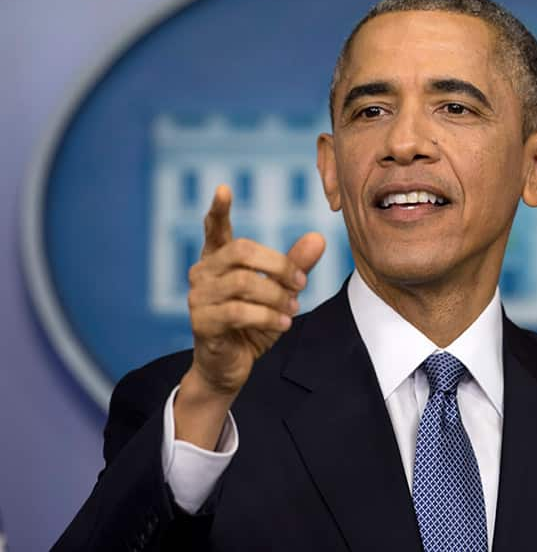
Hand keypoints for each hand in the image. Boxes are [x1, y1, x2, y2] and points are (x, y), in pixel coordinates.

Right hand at [175, 184, 324, 447]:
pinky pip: (239, 312)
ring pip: (244, 284)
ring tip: (292, 309)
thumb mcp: (279, 292)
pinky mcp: (201, 322)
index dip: (218, 210)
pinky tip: (283, 323)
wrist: (230, 367)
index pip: (215, 229)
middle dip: (279, 266)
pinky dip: (268, 317)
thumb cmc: (252, 324)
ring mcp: (198, 297)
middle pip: (242, 251)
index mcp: (218, 260)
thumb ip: (295, 265)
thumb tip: (318, 237)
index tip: (224, 188)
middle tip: (301, 284)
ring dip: (277, 297)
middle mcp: (203, 273)